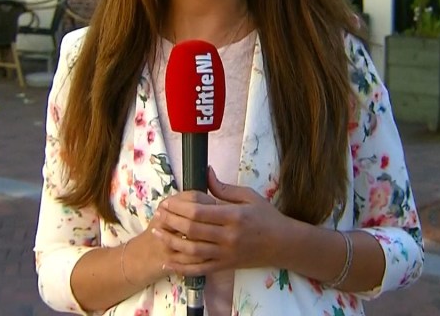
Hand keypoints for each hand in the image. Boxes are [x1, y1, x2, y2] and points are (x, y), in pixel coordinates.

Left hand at [153, 167, 287, 276]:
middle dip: (171, 222)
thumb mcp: (249, 196)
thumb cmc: (266, 217)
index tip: (167, 202)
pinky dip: (182, 267)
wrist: (283, 245)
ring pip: (192, 251)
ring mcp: (225, 254)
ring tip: (157, 233)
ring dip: (171, 242)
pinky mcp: (225, 266)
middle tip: (158, 214)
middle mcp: (228, 237)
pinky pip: (199, 269)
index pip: (199, 212)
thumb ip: (225, 188)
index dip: (178, 207)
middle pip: (192, 231)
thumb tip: (206, 171)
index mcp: (233, 216)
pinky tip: (168, 261)